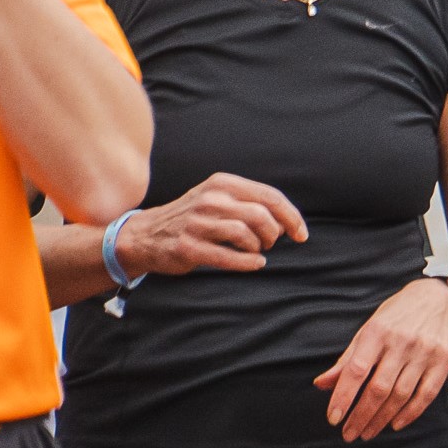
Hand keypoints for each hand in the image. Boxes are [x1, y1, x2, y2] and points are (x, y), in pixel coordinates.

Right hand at [116, 173, 307, 277]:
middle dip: (275, 234)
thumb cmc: (194, 218)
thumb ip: (249, 202)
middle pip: (262, 216)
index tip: (301, 234)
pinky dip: (248, 263)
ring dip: (259, 248)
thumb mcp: (218, 197)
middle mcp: (210, 199)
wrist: (146, 235)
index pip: (270, 196)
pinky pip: (228, 256)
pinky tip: (256, 264)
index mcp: (222, 183)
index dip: (292, 217)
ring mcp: (197, 223)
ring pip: (246, 234)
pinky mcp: (188, 247)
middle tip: (270, 244)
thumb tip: (287, 221)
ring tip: (257, 252)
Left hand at [320, 278, 447, 443]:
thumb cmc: (397, 316)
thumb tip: (322, 384)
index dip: (343, 397)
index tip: (334, 418)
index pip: (356, 370)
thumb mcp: (368, 330)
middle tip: (350, 434)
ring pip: (401, 395)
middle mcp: (402, 342)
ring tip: (368, 432)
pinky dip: (410, 414)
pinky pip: (426, 395)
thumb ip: (346, 360)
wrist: (439, 300)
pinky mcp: (444, 361)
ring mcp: (425, 352)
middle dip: (361, 416)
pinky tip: (395, 424)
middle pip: (379, 388)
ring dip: (382, 419)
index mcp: (378, 333)